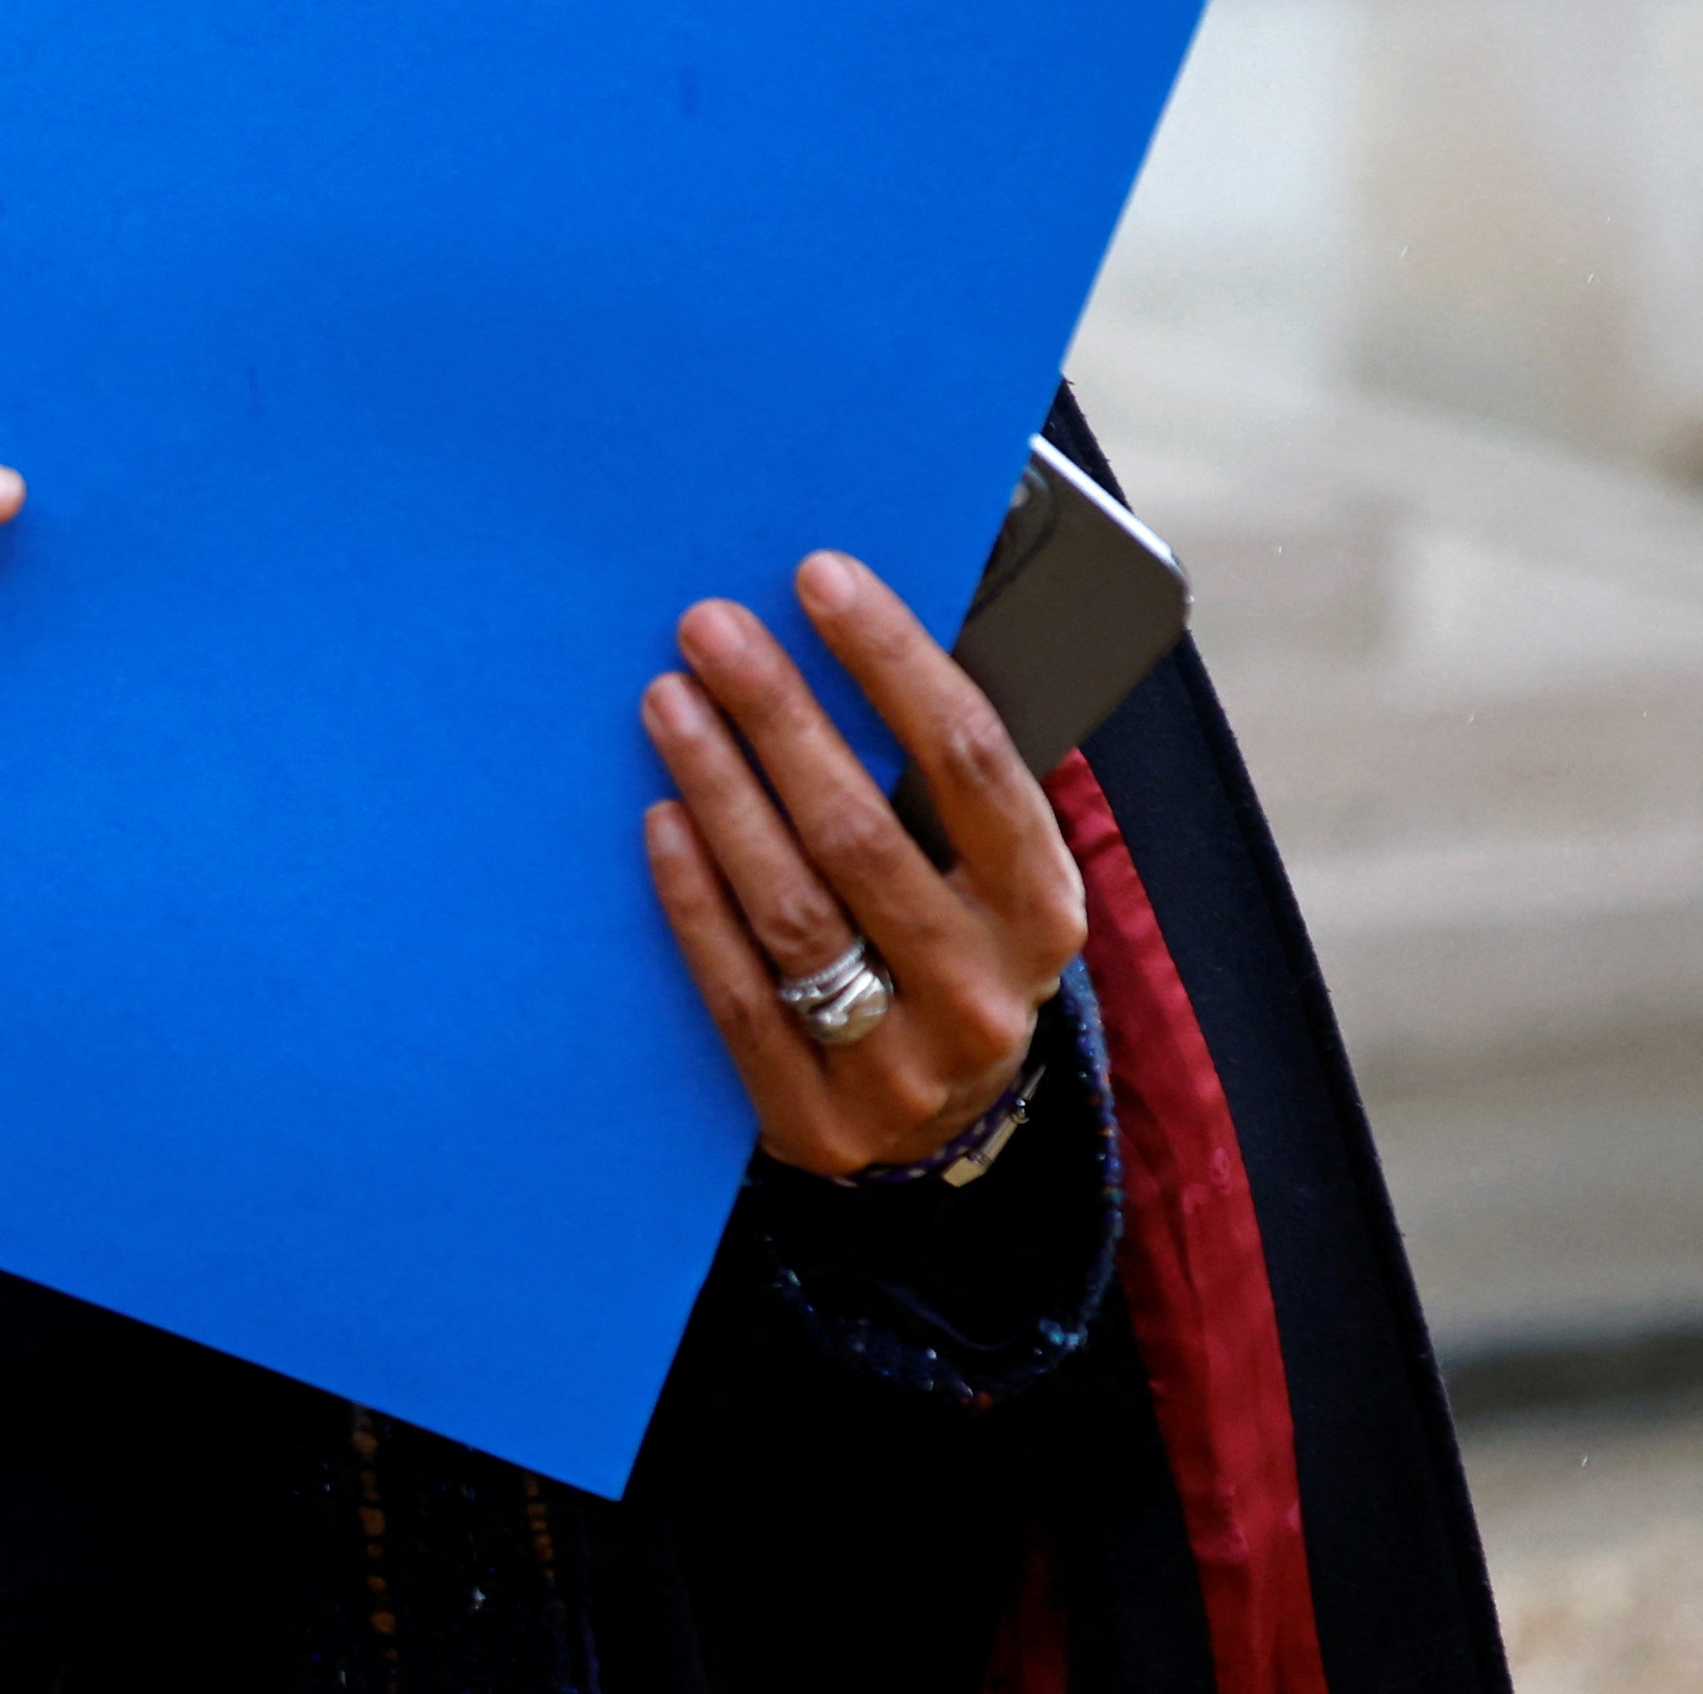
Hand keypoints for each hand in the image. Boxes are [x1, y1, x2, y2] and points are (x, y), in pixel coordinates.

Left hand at [637, 552, 1085, 1176]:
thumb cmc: (947, 944)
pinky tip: (660, 818)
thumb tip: (854, 620)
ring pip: (794, 910)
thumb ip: (944, 779)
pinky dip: (694, 900)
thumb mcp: (983, 872)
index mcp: (1042, 908)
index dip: (894, 661)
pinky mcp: (818, 1121)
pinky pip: (739, 996)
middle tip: (708, 627)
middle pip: (862, 831)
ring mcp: (902, 1068)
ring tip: (666, 702)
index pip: (972, 764)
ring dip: (721, 791)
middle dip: (778, 714)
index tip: (819, 576)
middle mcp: (984, 991)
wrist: (938, 1125)